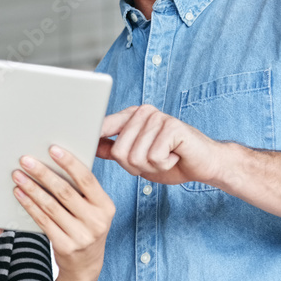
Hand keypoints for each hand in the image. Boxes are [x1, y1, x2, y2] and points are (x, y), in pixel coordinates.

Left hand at [12, 146, 114, 280]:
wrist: (86, 266)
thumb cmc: (87, 228)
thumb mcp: (94, 210)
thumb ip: (82, 191)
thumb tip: (55, 161)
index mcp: (106, 207)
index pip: (87, 179)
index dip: (69, 163)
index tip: (53, 149)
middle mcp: (96, 221)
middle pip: (65, 191)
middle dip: (43, 173)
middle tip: (26, 160)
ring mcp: (81, 236)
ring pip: (50, 206)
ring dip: (31, 188)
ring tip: (18, 175)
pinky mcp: (65, 246)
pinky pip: (42, 220)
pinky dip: (29, 205)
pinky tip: (20, 194)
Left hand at [97, 105, 224, 185]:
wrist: (206, 164)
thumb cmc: (171, 160)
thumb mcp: (137, 158)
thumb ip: (114, 149)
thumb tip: (90, 146)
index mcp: (131, 116)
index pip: (103, 127)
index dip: (93, 137)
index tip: (74, 139)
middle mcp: (143, 112)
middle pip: (119, 151)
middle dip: (135, 166)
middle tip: (154, 161)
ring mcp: (158, 117)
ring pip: (136, 157)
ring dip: (152, 167)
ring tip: (166, 158)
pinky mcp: (173, 126)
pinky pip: (154, 158)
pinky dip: (164, 165)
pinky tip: (175, 156)